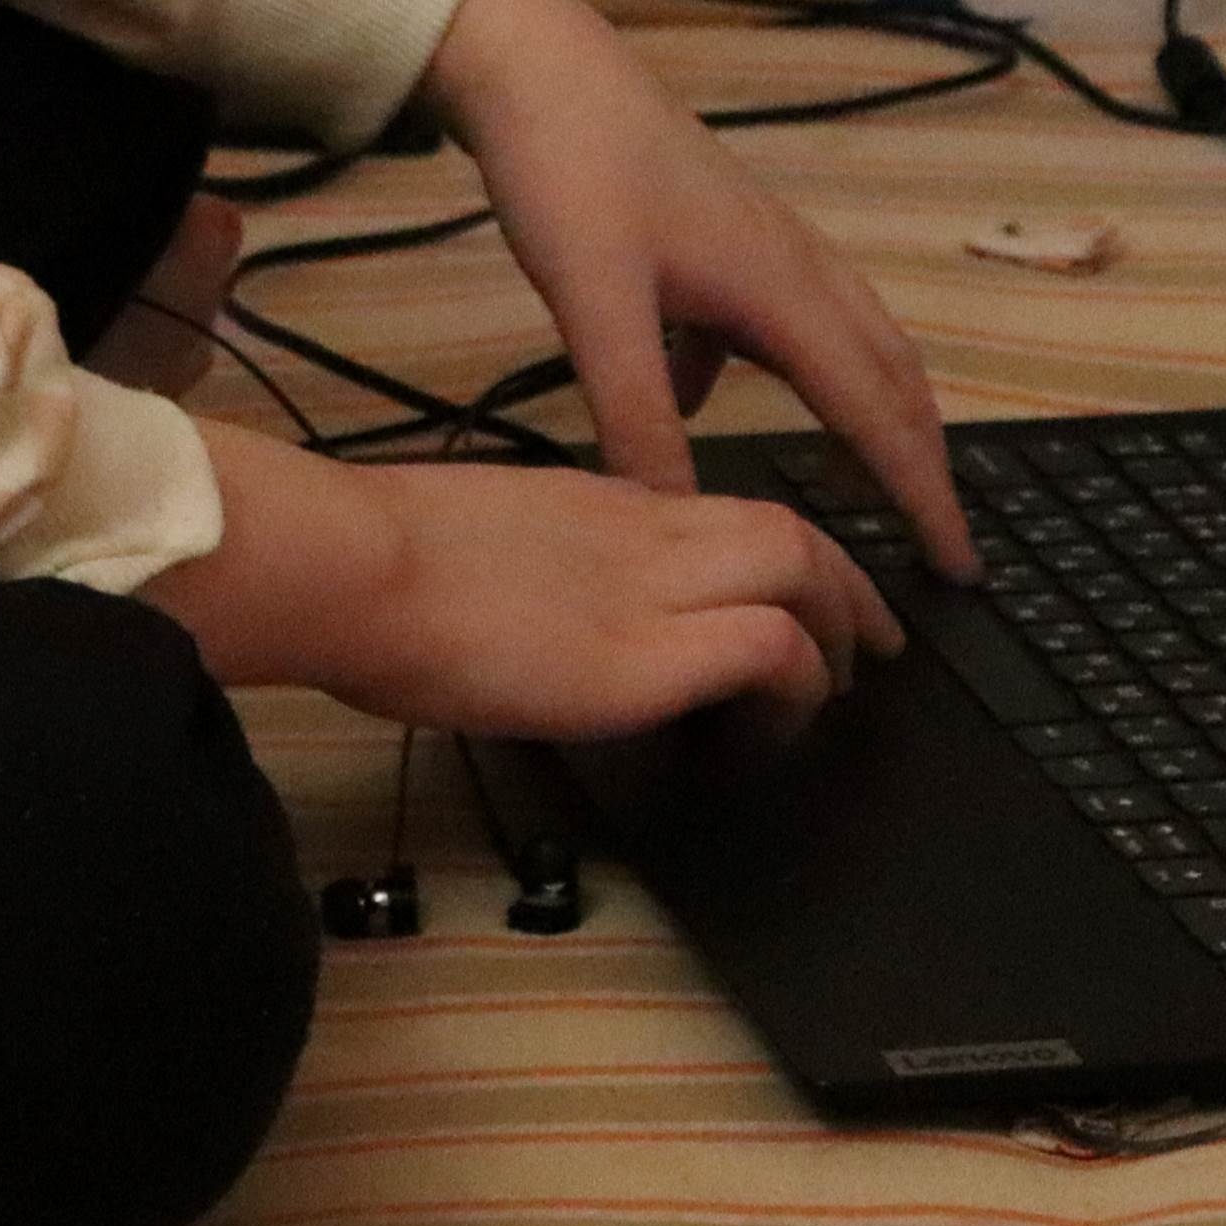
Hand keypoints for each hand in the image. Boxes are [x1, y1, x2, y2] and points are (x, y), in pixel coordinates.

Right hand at [154, 420, 895, 739]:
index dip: (783, 554)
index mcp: (597, 504)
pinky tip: (778, 721)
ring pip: (800, 569)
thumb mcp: (475, 545)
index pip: (720, 512)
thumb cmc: (372, 564)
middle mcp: (640, 531)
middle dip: (847, 585)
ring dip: (840, 629)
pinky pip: (767, 647)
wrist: (352, 566)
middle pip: (787, 530)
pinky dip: (796, 682)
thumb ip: (531, 565)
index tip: (804, 594)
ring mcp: (648, 588)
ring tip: (840, 687)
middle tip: (873, 643)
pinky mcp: (644, 657)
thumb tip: (540, 611)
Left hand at [412, 0, 983, 579]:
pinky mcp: (715, 232)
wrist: (533, 64)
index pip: (878, 413)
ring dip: (868, 410)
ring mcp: (758, 242)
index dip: (922, 494)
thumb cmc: (570, 175)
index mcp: (782, 291)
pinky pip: (764, 318)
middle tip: (945, 539)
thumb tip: (681, 521)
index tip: (962, 563)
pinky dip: (762, 367)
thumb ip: (635, 416)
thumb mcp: (596, 307)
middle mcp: (793, 265)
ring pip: (842, 341)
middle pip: (888, 374)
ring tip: (871, 473)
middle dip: (923, 458)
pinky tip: (690, 396)